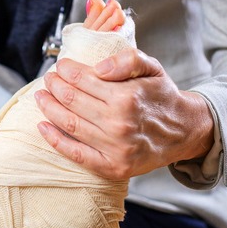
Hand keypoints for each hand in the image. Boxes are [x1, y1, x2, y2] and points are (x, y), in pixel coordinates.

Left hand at [35, 48, 214, 179]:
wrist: (185, 131)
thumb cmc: (162, 97)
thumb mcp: (152, 68)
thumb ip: (127, 60)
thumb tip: (98, 68)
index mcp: (127, 97)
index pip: (82, 79)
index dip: (66, 70)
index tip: (60, 66)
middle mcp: (119, 124)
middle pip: (71, 100)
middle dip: (54, 86)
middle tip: (49, 79)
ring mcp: (115, 148)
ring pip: (69, 124)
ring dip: (48, 108)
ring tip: (41, 97)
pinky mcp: (111, 167)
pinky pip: (75, 153)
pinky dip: (54, 140)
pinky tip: (42, 127)